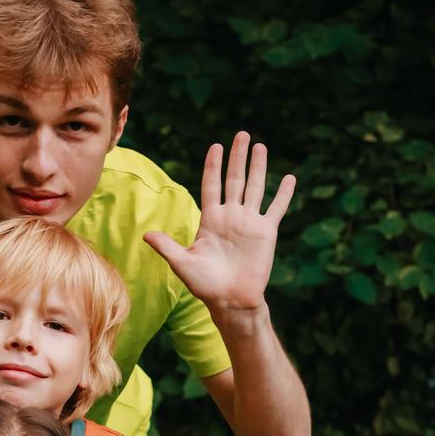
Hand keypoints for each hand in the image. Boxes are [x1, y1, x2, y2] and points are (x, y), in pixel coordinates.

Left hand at [144, 132, 293, 314]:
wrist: (230, 301)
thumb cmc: (205, 285)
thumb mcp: (183, 263)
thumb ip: (167, 246)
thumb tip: (145, 235)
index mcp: (211, 220)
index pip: (212, 185)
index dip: (214, 166)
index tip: (216, 146)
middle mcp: (231, 217)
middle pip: (234, 180)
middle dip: (237, 157)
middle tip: (242, 134)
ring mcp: (249, 223)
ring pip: (255, 188)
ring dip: (258, 167)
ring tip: (260, 146)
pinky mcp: (266, 232)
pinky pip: (276, 208)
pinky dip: (283, 194)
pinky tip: (289, 178)